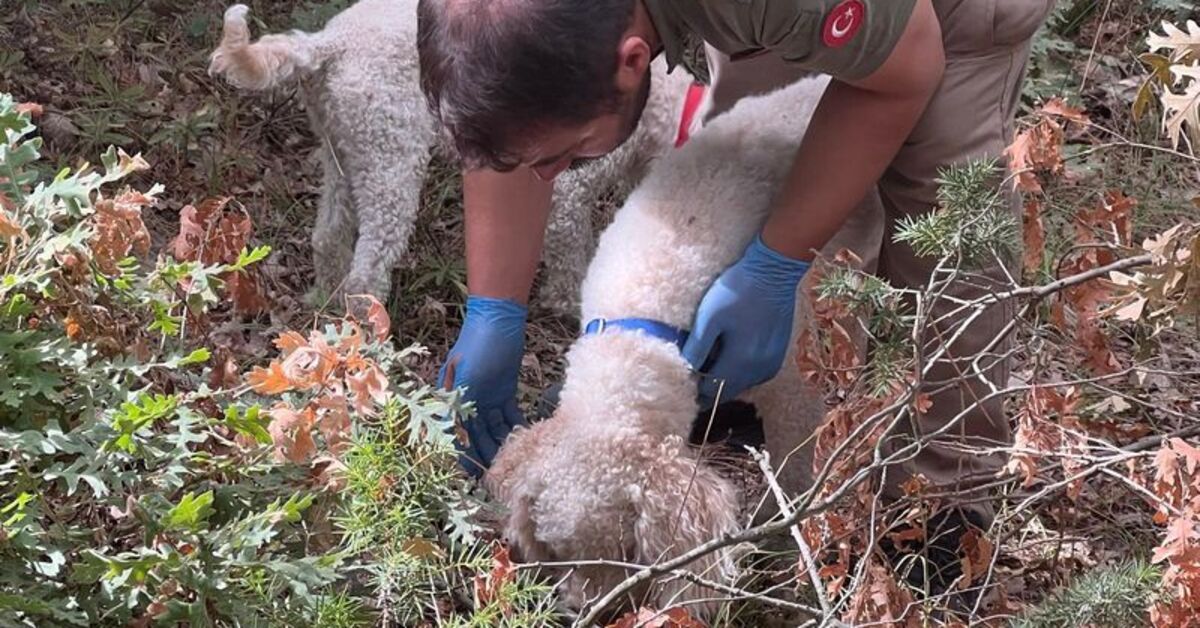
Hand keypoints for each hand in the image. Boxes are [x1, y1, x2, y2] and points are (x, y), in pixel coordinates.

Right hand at [439, 295, 527, 476]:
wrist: (499, 319)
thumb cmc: (478, 345)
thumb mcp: (467, 376)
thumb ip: (461, 405)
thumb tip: (457, 436)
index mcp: (452, 399)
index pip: (457, 434)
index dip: (465, 455)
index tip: (475, 475)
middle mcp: (468, 402)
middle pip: (477, 435)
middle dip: (486, 455)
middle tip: (498, 476)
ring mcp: (487, 398)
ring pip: (494, 429)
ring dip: (502, 445)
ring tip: (514, 464)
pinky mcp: (505, 392)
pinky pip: (510, 417)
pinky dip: (516, 428)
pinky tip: (525, 442)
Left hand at [681, 234, 809, 407]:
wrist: (774, 272)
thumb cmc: (738, 290)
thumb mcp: (709, 316)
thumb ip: (697, 348)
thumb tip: (684, 371)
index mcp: (740, 363)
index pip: (711, 393)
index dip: (693, 388)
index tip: (681, 377)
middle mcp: (759, 371)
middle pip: (726, 392)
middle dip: (708, 386)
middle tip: (692, 368)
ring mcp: (771, 364)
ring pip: (740, 385)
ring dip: (724, 378)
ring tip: (709, 357)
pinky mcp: (777, 356)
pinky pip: (753, 375)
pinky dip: (739, 370)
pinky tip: (730, 351)